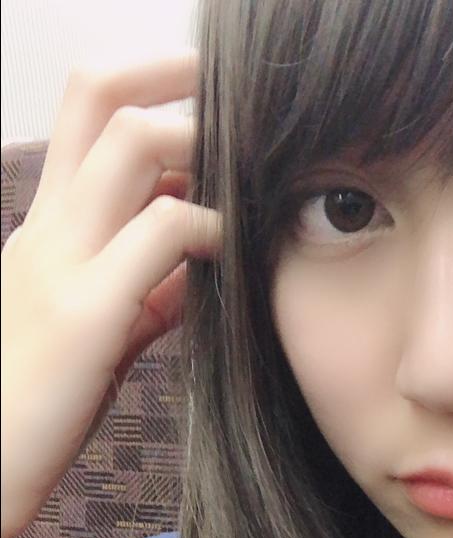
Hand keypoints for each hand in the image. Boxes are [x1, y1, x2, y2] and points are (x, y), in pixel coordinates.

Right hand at [1, 52, 221, 537]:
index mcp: (53, 224)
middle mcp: (52, 225)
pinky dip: (216, 227)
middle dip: (178, 73)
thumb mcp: (102, 320)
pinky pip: (164, 233)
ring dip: (204, 143)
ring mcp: (63, 261)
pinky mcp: (87, 311)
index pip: (88, 111)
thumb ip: (149, 283)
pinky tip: (239, 248)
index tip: (208, 87)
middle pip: (101, 96)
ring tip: (250, 172)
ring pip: (133, 146)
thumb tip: (202, 258)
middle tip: (242, 89)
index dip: (150, 80)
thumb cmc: (44, 392)